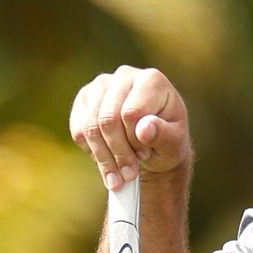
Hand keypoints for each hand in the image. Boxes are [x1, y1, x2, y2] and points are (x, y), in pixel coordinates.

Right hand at [69, 66, 191, 189]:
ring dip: (104, 157)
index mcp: (151, 80)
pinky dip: (91, 152)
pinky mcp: (85, 99)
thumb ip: (163, 135)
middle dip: (117, 153)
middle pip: (107, 119)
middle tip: (129, 174)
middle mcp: (124, 75)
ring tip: (118, 176)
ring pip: (90, 127)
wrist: (152, 144)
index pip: (131, 113)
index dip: (135, 140)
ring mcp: (101, 85)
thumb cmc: (167, 140)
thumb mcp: (174, 143)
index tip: (145, 155)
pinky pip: (78, 130)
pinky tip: (107, 161)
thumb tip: (143, 129)